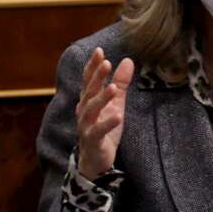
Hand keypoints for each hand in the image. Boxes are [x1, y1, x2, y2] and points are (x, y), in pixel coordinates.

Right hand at [76, 47, 134, 178]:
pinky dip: (108, 124)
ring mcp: (86, 126)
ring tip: (113, 88)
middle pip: (88, 91)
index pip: (88, 80)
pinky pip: (99, 131)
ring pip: (91, 109)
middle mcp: (84, 111)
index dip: (93, 66)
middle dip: (96, 77)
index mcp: (88, 100)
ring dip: (101, 98)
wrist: (96, 160)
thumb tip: (128, 61)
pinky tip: (118, 116)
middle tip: (106, 63)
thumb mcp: (116, 104)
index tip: (99, 51)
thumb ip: (120, 83)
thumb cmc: (104, 129)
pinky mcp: (93, 141)